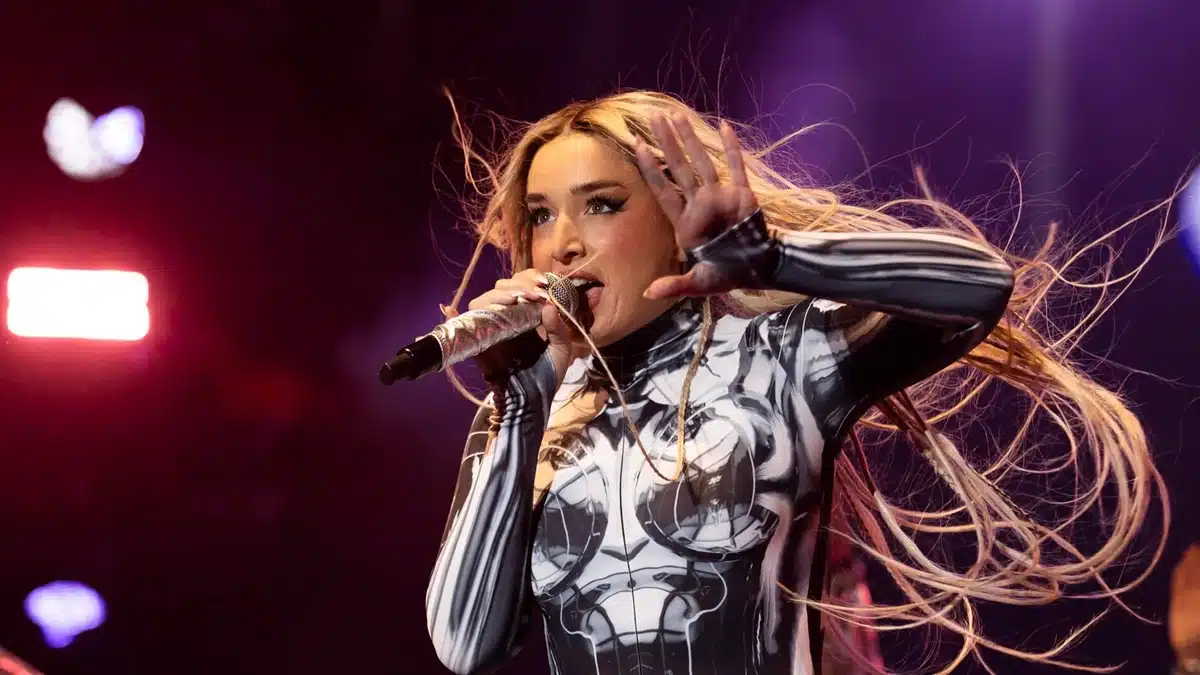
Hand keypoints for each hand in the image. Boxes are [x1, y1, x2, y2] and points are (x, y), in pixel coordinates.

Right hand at [444, 269, 580, 385]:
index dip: (529, 279)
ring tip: (513, 300)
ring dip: (497, 296)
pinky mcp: (479, 342)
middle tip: (532, 295)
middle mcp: (507, 316)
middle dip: (516, 285)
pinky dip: (453, 315)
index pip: (521, 284)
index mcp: (527, 314)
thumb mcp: (561, 351)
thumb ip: (557, 329)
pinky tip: (449, 309)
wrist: (533, 400)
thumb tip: (548, 305)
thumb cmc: (548, 375)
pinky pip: (463, 325)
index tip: (541, 287)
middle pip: (501, 288)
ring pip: (483, 300)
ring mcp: (491, 327)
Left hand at [634, 112, 758, 299]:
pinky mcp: (743, 195)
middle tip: (653, 117)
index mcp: (686, 223)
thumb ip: (675, 286)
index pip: (663, 190)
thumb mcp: (699, 284)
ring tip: (677, 115)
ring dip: (690, 140)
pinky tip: (724, 126)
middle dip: (666, 143)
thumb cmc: (727, 274)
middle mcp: (700, 204)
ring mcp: (721, 197)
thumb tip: (648, 295)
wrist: (759, 269)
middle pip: (679, 168)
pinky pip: (736, 168)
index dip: (650, 169)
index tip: (637, 146)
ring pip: (702, 162)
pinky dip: (731, 149)